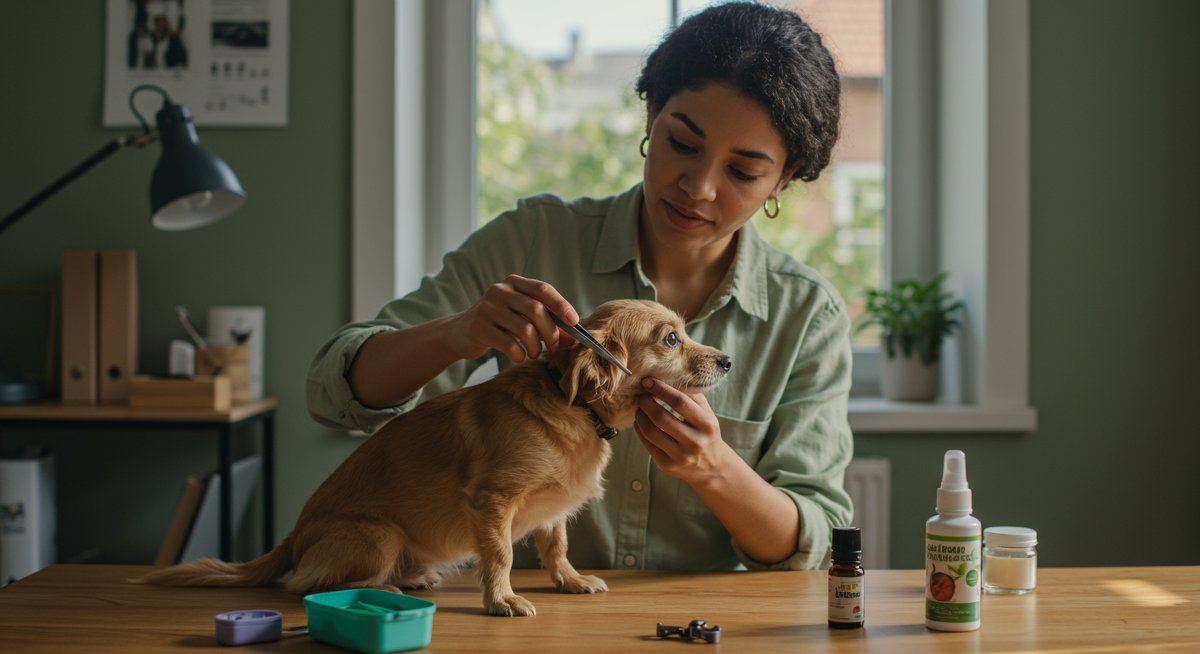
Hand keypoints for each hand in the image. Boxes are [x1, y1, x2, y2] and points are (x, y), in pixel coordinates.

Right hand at [446, 274, 578, 362]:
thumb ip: (546, 323)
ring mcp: (487, 308)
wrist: (460, 333)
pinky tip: (518, 356)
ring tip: (534, 353)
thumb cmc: (499, 325)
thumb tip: (572, 338)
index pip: (543, 289)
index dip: (561, 305)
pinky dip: (519, 354)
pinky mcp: (479, 327)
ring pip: (524, 328)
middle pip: (536, 309)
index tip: (574, 322)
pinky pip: (508, 344)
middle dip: (550, 332)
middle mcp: (500, 290)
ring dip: (536, 346)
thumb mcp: (521, 318)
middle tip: (553, 347)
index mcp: (514, 282)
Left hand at [633, 377, 729, 485]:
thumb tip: (666, 376)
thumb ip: (690, 395)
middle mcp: (695, 442)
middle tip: (641, 394)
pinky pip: (647, 444)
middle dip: (646, 402)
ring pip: (651, 431)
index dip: (661, 389)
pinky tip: (640, 420)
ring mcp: (680, 456)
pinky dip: (640, 429)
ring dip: (640, 415)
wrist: (712, 467)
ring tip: (639, 406)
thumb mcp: (706, 413)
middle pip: (661, 417)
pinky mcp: (667, 465)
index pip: (680, 402)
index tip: (648, 381)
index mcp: (707, 425)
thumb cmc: (706, 433)